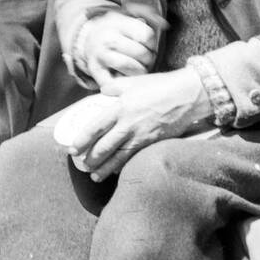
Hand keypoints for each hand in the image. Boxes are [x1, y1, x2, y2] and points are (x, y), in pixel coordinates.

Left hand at [69, 70, 214, 180]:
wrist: (187, 95)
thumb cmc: (159, 86)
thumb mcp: (132, 82)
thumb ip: (114, 88)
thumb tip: (103, 93)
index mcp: (119, 108)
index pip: (95, 128)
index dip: (82, 140)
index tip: (73, 149)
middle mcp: (128, 125)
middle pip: (104, 148)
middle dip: (91, 159)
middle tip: (83, 165)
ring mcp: (141, 136)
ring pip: (118, 158)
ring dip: (105, 169)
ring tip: (95, 176)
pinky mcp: (153, 143)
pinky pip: (134, 158)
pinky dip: (123, 166)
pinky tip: (116, 171)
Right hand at [74, 9, 160, 86]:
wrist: (89, 39)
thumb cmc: (116, 31)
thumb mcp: (129, 18)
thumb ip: (149, 18)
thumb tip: (165, 26)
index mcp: (118, 23)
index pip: (146, 35)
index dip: (153, 44)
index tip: (149, 46)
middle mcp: (107, 38)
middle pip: (139, 52)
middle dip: (148, 59)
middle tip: (147, 59)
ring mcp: (100, 55)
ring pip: (127, 66)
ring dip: (139, 71)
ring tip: (139, 69)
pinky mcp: (95, 70)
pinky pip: (112, 82)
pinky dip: (123, 83)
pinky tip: (127, 78)